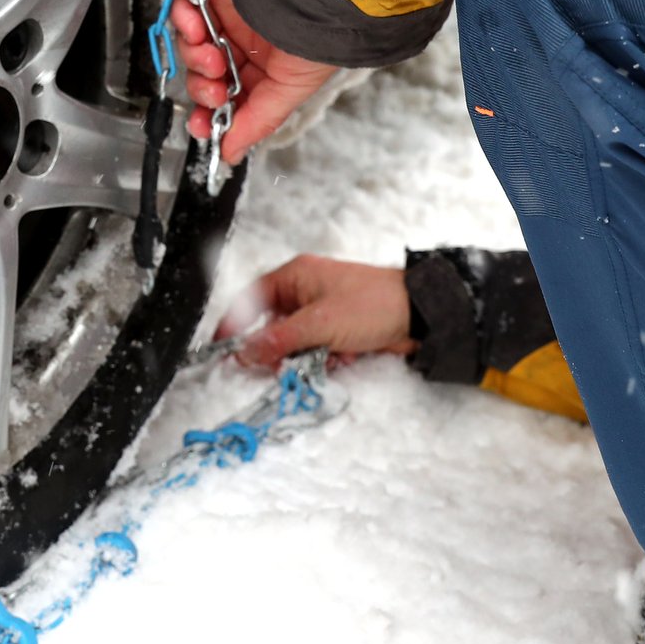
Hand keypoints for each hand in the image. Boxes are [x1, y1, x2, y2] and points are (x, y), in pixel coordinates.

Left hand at [171, 0, 337, 163]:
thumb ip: (255, 122)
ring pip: (189, 45)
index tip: (204, 126)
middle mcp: (242, 40)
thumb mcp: (288, 90)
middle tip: (214, 90)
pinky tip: (198, 28)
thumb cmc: (316, 34)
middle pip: (201, 73)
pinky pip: (181, 6)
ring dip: (195, 57)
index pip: (225, 94)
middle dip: (203, 88)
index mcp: (262, 65)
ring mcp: (224, 13)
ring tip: (213, 57)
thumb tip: (230, 154)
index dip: (210, 113)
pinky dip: (183, 21)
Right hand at [216, 254, 413, 367]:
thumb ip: (279, 339)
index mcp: (296, 276)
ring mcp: (322, 311)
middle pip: (272, 324)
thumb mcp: (320, 324)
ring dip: (301, 356)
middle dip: (274, 348)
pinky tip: (338, 359)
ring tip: (316, 362)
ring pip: (294, 341)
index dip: (235, 323)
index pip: (252, 298)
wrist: (421, 315)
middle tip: (275, 367)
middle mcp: (305, 291)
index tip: (224, 347)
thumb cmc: (374, 304)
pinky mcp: (338, 330)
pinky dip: (321, 359)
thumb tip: (245, 352)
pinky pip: (315, 349)